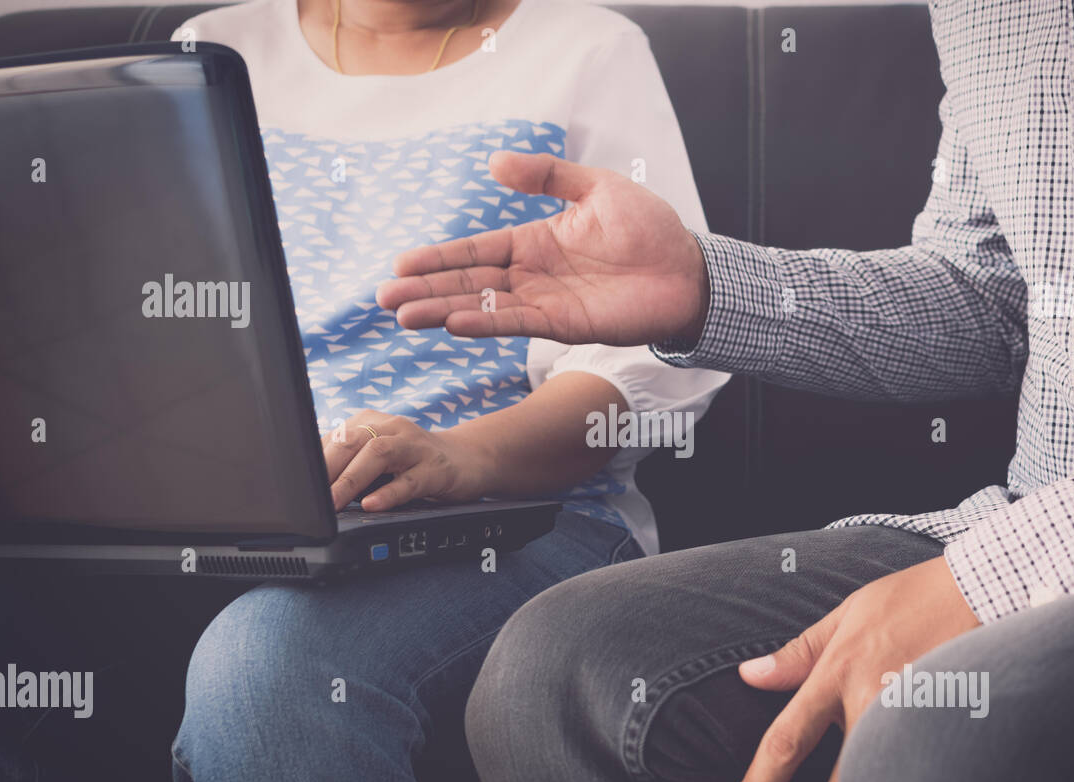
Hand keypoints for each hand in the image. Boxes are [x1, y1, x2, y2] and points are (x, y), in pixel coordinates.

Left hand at [321, 411, 495, 511]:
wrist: (470, 459)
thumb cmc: (415, 462)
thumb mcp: (378, 458)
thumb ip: (348, 463)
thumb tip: (309, 485)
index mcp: (372, 422)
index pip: (333, 438)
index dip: (311, 462)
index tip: (294, 486)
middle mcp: (392, 428)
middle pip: (351, 440)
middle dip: (325, 470)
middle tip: (307, 499)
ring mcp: (415, 447)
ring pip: (378, 454)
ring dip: (350, 480)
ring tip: (333, 504)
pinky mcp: (436, 469)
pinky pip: (410, 480)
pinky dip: (389, 493)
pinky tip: (372, 505)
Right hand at [375, 151, 709, 345]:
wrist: (688, 270)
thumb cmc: (649, 228)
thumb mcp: (596, 187)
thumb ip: (547, 175)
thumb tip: (494, 163)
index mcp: (536, 241)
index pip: (477, 250)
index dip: (440, 257)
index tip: (401, 262)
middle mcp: (533, 275)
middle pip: (470, 283)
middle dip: (427, 289)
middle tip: (385, 297)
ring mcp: (546, 303)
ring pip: (484, 307)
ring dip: (444, 310)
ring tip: (404, 316)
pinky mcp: (565, 325)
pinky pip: (518, 325)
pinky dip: (486, 324)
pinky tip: (454, 324)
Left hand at [726, 556, 979, 781]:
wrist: (988, 587)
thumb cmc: (916, 597)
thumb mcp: (848, 613)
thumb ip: (799, 651)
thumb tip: (749, 674)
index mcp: (838, 675)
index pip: (786, 742)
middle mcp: (872, 707)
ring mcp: (915, 723)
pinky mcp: (952, 729)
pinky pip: (927, 778)